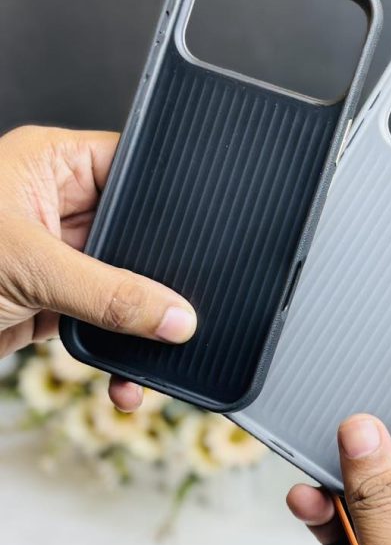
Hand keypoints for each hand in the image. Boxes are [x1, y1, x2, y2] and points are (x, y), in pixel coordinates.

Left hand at [0, 125, 196, 408]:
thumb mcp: (29, 268)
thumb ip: (109, 293)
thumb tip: (176, 316)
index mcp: (52, 164)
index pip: (133, 169)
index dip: (170, 200)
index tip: (208, 236)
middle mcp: (56, 205)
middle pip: (134, 236)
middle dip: (157, 279)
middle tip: (186, 309)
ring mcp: (54, 257)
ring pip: (120, 286)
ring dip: (137, 326)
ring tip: (155, 355)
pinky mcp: (46, 303)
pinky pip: (98, 324)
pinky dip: (112, 355)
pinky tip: (120, 380)